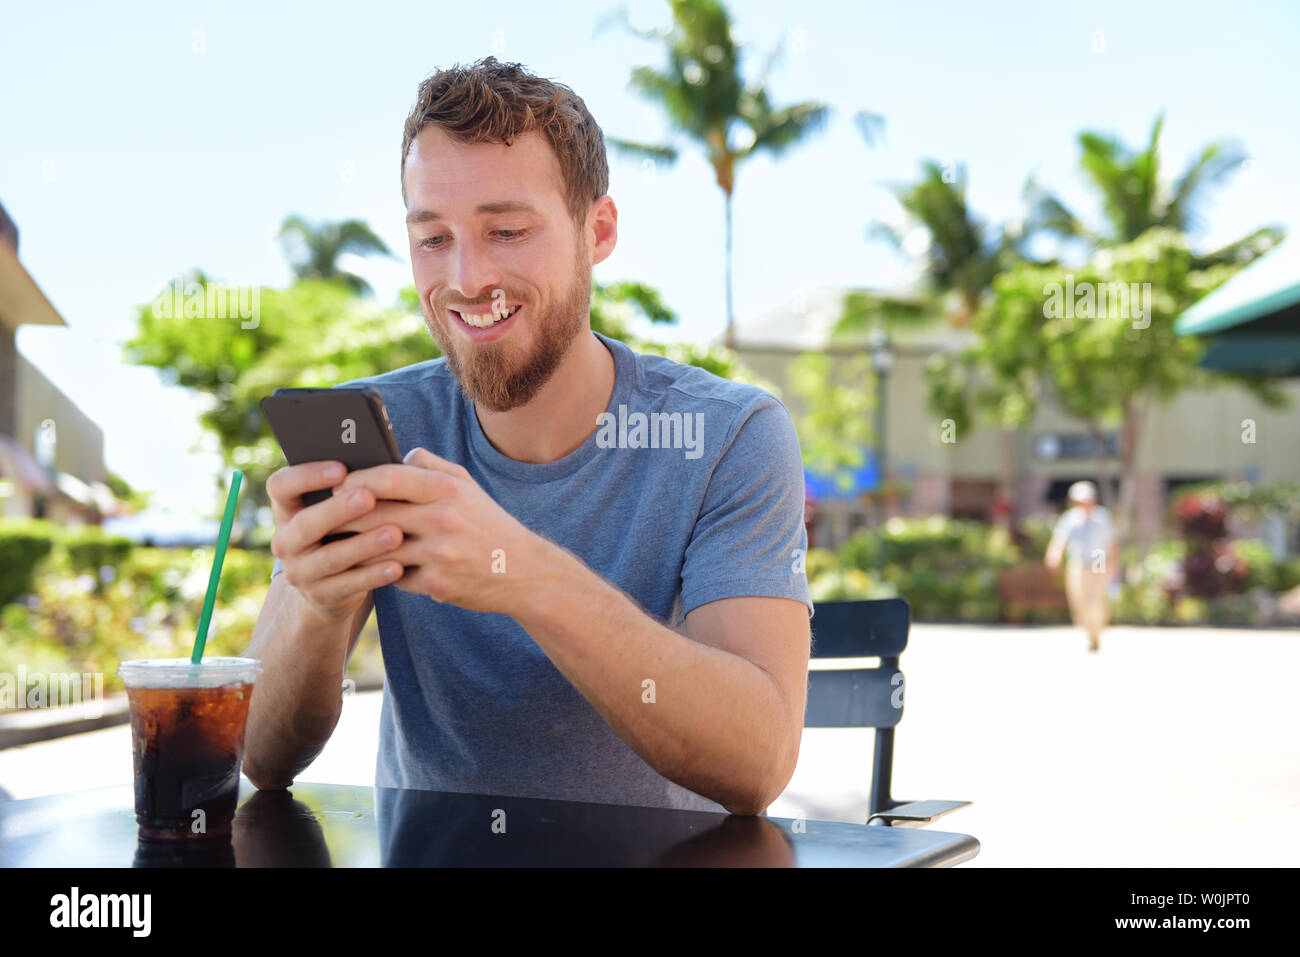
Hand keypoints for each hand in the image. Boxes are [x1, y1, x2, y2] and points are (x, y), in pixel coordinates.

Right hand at [266, 460, 405, 622]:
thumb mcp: (342, 509)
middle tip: (369, 497)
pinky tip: (398, 566)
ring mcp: (299, 571)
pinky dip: (373, 575)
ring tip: (396, 534)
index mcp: (287, 509)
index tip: (341, 468)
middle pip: (305, 523)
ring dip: (364, 545)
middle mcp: (285, 540)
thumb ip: (356, 486)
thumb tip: (398, 460)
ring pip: (329, 558)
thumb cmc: (348, 530)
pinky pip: (347, 585)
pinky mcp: (319, 595)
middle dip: (338, 510)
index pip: (280, 486)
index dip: (306, 475)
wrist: (336, 586)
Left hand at [331, 447, 544, 613]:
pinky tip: (367, 569)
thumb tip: (395, 455)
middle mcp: (442, 519)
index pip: (387, 477)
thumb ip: (429, 464)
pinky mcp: (436, 584)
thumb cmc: (487, 523)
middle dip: (342, 515)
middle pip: (373, 514)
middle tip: (322, 516)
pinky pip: (393, 576)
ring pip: (376, 549)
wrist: (523, 571)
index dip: (354, 480)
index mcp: (446, 489)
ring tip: (333, 544)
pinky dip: (379, 572)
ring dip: (352, 548)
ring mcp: (438, 554)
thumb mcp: (466, 485)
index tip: (334, 485)